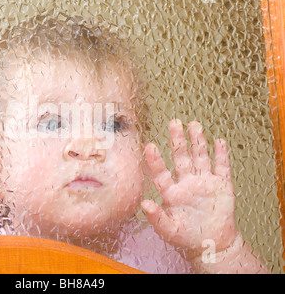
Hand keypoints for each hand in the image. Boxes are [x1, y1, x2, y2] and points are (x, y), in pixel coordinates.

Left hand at [141, 119, 239, 258]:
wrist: (211, 242)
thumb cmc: (186, 236)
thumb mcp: (168, 229)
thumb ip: (156, 218)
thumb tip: (144, 204)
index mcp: (171, 192)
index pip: (161, 172)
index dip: (155, 160)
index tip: (150, 146)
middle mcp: (186, 182)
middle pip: (181, 157)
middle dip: (177, 140)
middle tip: (174, 123)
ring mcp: (203, 182)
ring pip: (199, 157)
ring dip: (197, 142)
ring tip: (194, 125)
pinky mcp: (221, 185)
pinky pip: (221, 167)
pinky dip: (221, 155)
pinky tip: (218, 141)